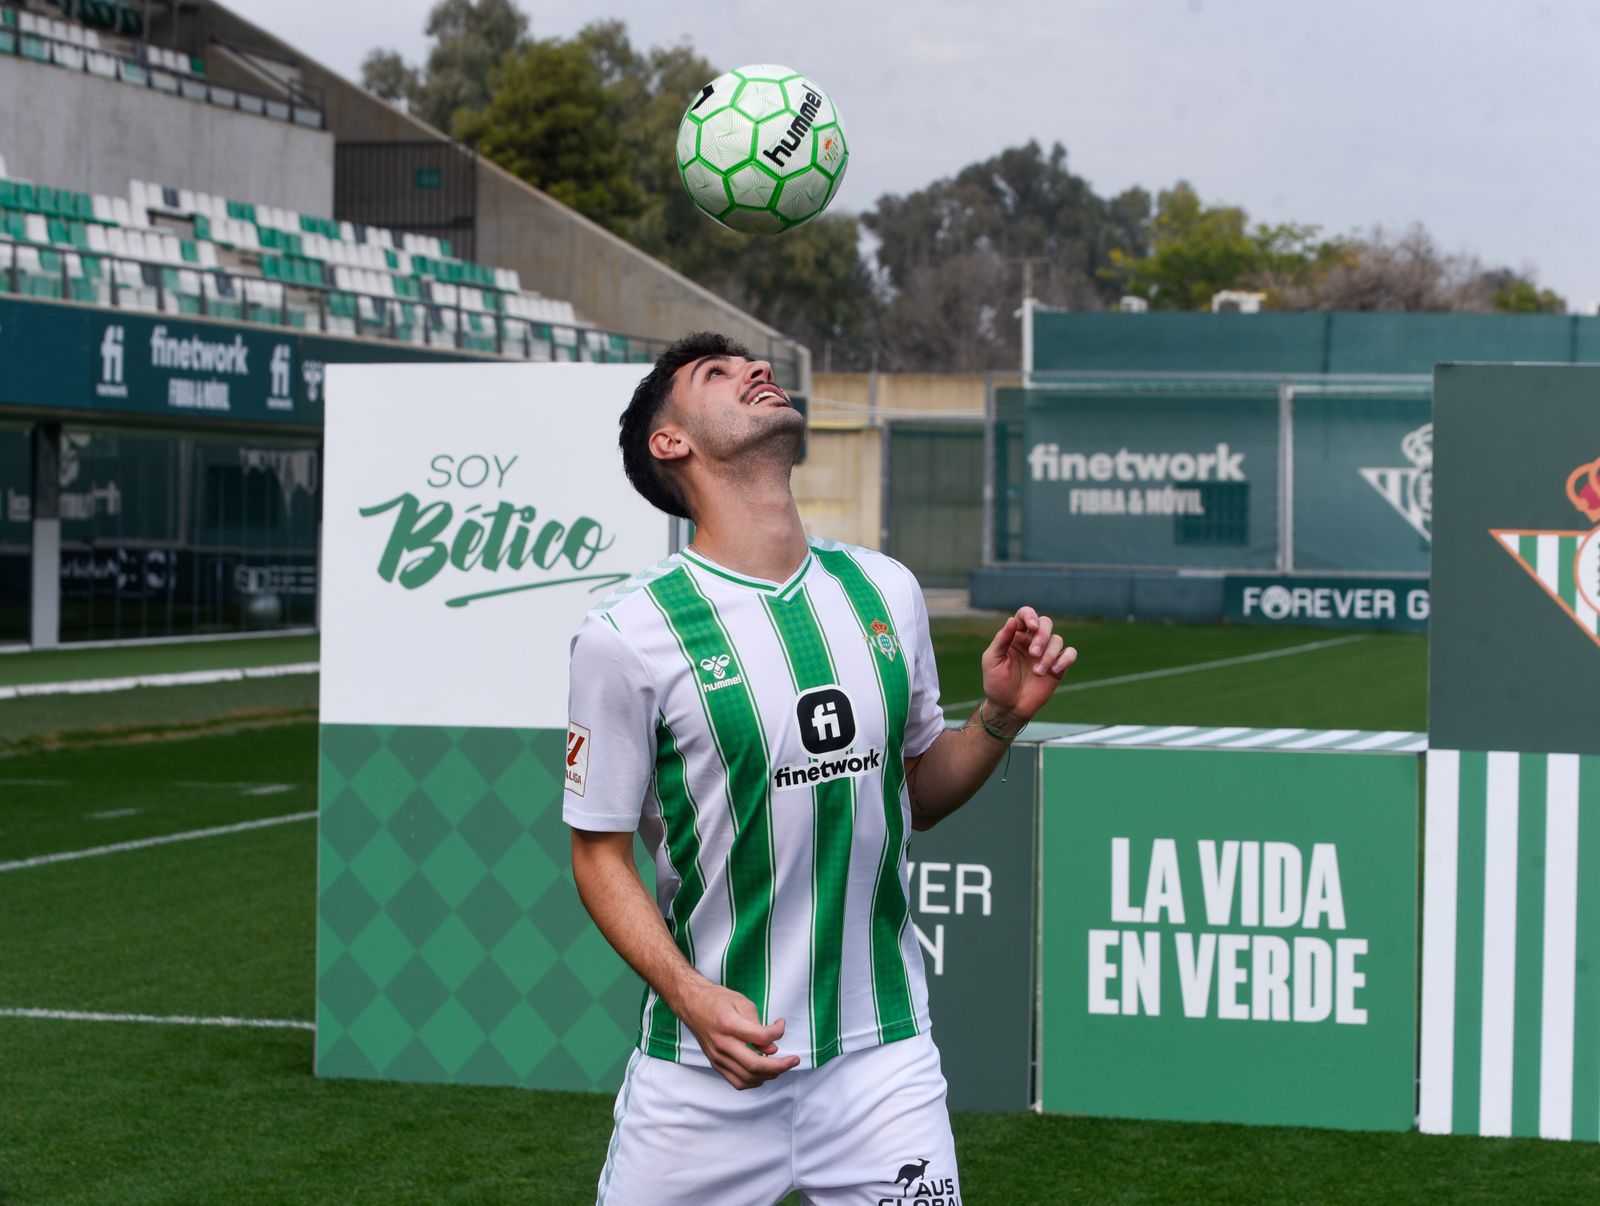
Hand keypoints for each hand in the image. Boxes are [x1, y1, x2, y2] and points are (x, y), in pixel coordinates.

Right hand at [673, 978, 799, 1089]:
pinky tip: (764, 1073)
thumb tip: (772, 1049)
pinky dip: (754, 1082)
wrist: (691, 1004)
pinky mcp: (715, 1064)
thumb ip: (758, 1024)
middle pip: (755, 1065)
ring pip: (747, 1078)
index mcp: (728, 1025)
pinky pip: (736, 1082)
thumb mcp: (741, 1002)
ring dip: (769, 1075)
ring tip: (781, 1066)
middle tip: (794, 1060)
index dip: (777, 1032)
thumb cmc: (716, 1000)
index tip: (781, 1025)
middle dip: (780, 1066)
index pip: (760, 1036)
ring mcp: (717, 1057)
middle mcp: (721, 1044)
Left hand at [981, 605, 1077, 728]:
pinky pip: (1070, 653)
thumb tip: (1012, 620)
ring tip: (1037, 672)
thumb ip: (1001, 640)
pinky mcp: (1058, 666)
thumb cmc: (997, 683)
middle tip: (1033, 654)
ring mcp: (1046, 653)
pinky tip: (1054, 670)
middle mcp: (1032, 641)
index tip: (1031, 626)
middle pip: (1046, 623)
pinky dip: (1065, 659)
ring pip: (1057, 640)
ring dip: (1049, 654)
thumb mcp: (992, 660)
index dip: (1030, 615)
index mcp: (1015, 636)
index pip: (1025, 615)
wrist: (1008, 707)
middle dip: (1042, 636)